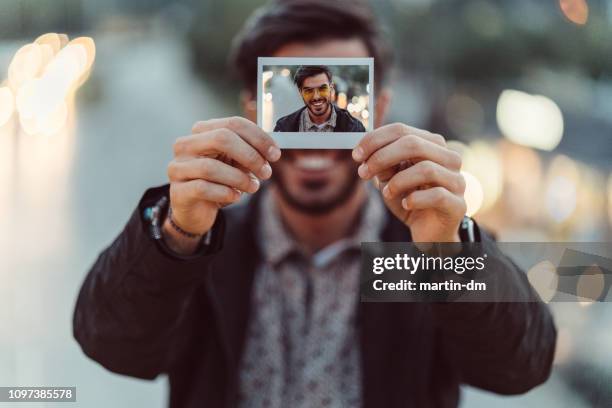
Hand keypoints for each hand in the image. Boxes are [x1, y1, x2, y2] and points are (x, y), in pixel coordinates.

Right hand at [166, 117, 280, 249]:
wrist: (196, 210)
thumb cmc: (217, 181)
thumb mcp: (235, 163)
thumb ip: (250, 153)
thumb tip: (271, 151)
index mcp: (202, 131)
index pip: (233, 123)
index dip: (258, 137)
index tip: (275, 154)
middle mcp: (186, 145)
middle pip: (221, 138)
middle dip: (250, 155)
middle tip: (266, 172)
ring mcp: (178, 167)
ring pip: (211, 167)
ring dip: (239, 178)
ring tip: (253, 187)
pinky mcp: (178, 191)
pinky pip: (203, 188)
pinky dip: (225, 193)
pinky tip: (235, 196)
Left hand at [352, 123, 465, 241]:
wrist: (429, 233)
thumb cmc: (410, 200)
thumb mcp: (390, 179)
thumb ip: (383, 165)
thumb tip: (367, 154)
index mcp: (432, 145)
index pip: (402, 130)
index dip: (376, 140)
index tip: (356, 154)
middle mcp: (449, 158)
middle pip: (414, 144)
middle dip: (382, 157)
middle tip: (363, 172)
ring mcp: (457, 180)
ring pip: (426, 169)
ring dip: (398, 181)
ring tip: (387, 193)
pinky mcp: (458, 204)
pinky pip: (436, 195)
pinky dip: (415, 199)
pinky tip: (405, 204)